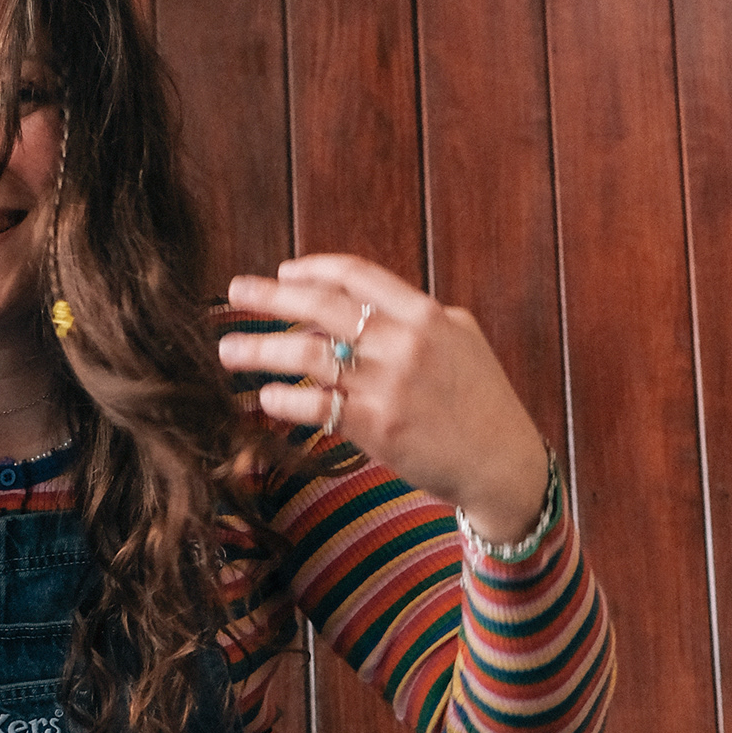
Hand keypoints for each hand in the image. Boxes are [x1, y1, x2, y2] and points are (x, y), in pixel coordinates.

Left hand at [218, 253, 549, 541]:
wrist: (503, 463)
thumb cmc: (482, 402)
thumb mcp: (461, 340)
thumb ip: (416, 318)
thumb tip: (361, 307)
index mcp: (425, 314)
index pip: (356, 275)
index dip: (313, 269)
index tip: (282, 271)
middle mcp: (404, 343)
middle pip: (321, 307)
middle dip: (270, 297)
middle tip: (234, 291)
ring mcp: (388, 385)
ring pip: (308, 356)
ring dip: (261, 350)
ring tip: (228, 351)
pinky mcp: (377, 427)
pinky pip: (316, 407)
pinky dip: (285, 400)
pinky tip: (265, 397)